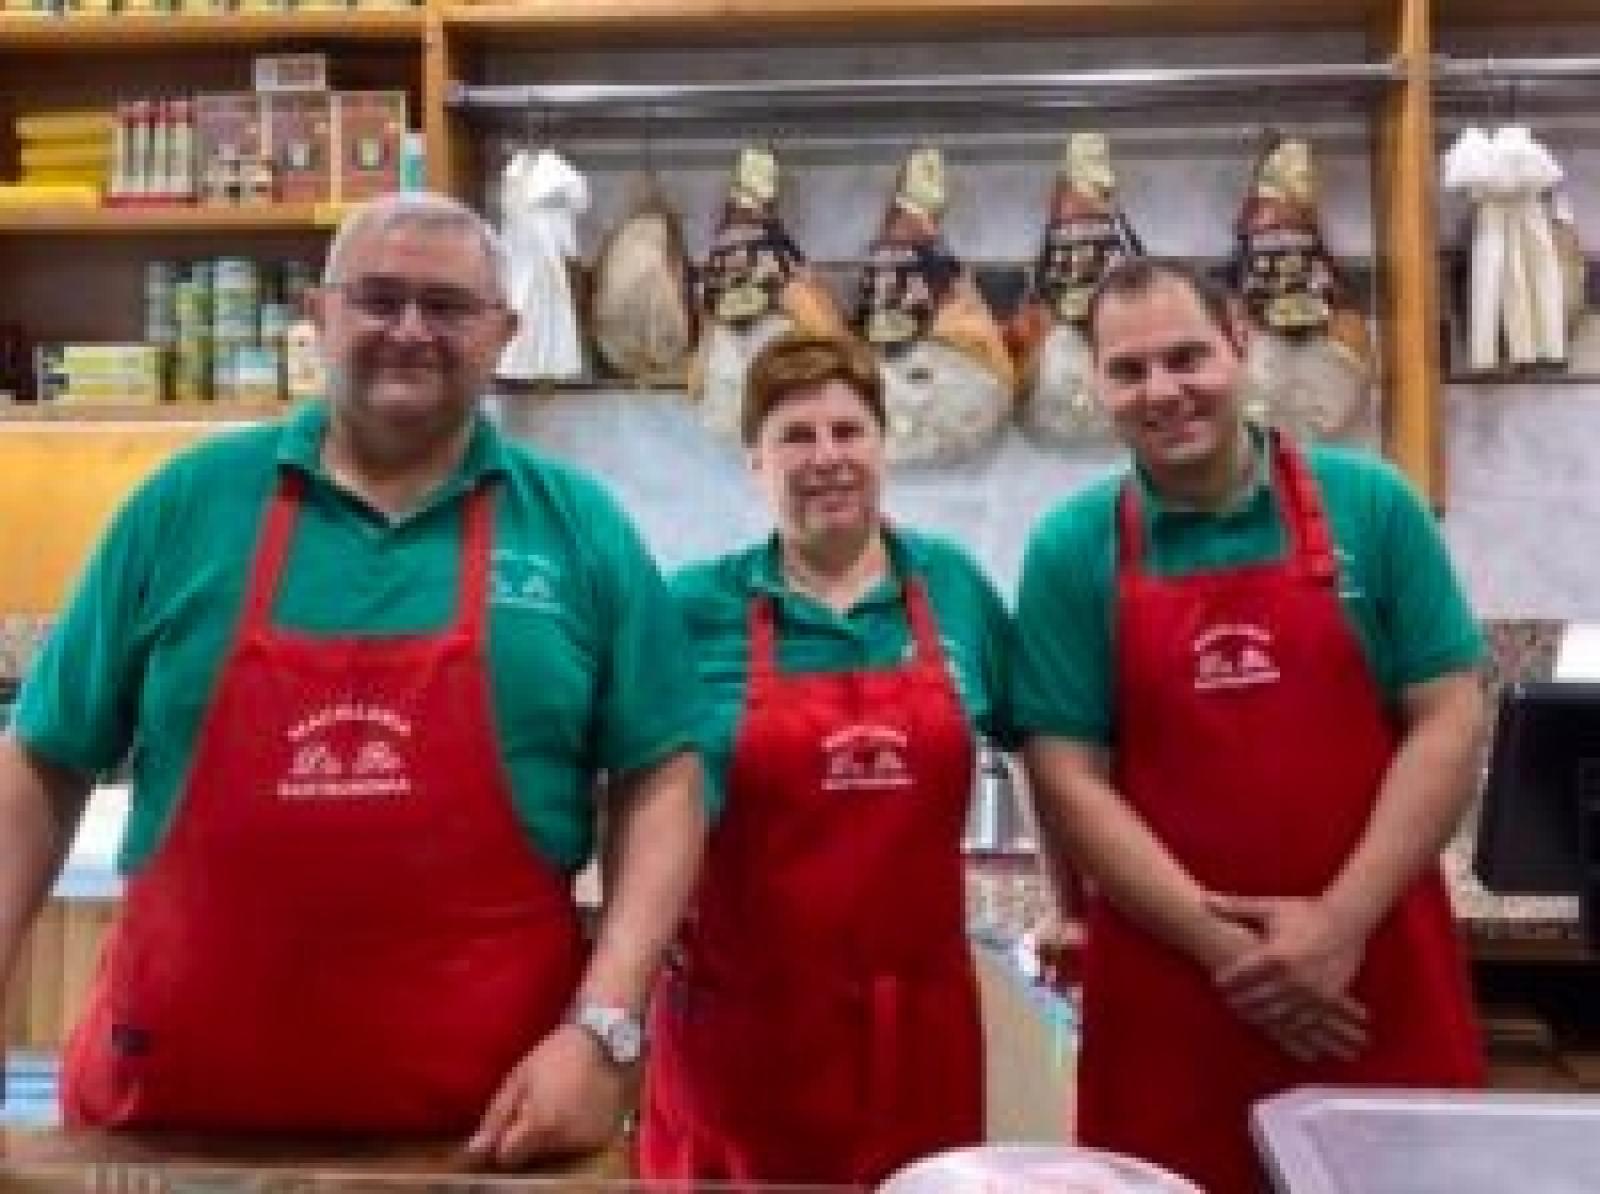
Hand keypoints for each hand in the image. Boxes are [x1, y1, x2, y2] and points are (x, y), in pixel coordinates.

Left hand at [463, 1023, 628, 1168]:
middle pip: (530, 1156)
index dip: (502, 1141)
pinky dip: (570, 1132)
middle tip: (534, 1106)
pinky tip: (574, 1108)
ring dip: (548, 1135)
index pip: (507, 1156)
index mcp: (538, 1125)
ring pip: (552, 1152)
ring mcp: (584, 1141)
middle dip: (525, 1138)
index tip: (507, 1125)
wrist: (607, 1041)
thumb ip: (497, 1115)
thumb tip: (475, 1148)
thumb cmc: (557, 1053)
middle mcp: (562, 1140)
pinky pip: (574, 1145)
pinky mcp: (601, 1138)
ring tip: (556, 1104)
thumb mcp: (520, 1076)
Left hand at [1207, 894, 1370, 1063]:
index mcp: (1276, 954)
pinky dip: (1289, 1025)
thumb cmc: (1305, 912)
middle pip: (1257, 999)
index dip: (1226, 980)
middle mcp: (1293, 977)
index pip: (1242, 974)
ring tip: (1248, 1016)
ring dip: (1261, 1018)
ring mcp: (1312, 992)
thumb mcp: (1270, 907)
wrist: (1348, 920)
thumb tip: (1204, 901)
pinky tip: (1279, 1025)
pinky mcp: (1329, 999)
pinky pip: (1305, 1020)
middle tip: (1229, 1003)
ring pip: (1279, 1015)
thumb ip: (1235, 907)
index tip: (1216, 983)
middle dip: (1241, 1003)